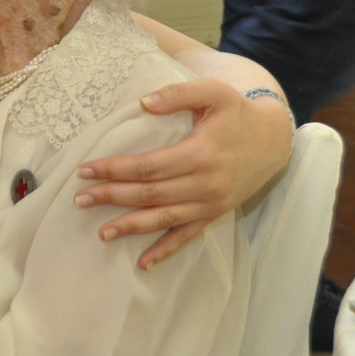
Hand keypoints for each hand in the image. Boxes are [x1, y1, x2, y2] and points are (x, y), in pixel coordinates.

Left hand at [74, 79, 292, 269]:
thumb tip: (144, 104)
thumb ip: (179, 94)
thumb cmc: (238, 113)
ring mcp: (210, 203)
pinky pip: (187, 236)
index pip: (148, 166)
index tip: (86, 170)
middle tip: (80, 199)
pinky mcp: (215, 214)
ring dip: (131, 227)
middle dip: (112, 197)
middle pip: (150, 194)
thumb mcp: (214, 93)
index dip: (115, 169)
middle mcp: (204, 184)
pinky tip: (144, 262)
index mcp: (199, 154)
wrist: (274, 140)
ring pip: (164, 219)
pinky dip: (165, 250)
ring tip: (101, 232)